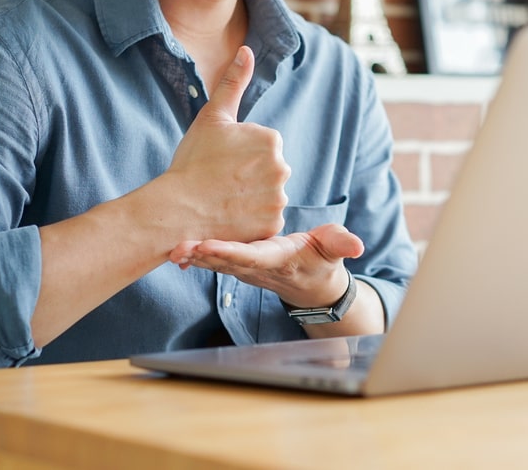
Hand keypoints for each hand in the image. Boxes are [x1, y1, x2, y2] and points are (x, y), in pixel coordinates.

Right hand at [161, 45, 289, 244]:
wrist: (176, 209)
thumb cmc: (192, 161)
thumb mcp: (212, 116)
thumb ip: (233, 82)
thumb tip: (247, 49)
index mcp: (271, 139)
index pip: (264, 146)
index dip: (240, 154)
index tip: (221, 161)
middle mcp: (282, 168)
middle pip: (269, 170)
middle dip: (249, 176)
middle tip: (221, 181)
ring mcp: (278, 198)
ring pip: (268, 195)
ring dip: (251, 198)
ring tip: (224, 199)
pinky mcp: (272, 224)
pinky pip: (266, 219)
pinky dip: (252, 220)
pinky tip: (231, 216)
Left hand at [169, 223, 364, 306]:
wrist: (311, 284)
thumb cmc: (322, 260)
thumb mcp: (335, 249)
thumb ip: (342, 243)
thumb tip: (357, 245)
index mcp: (277, 260)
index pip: (251, 256)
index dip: (230, 251)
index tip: (209, 245)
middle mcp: (256, 267)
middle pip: (225, 262)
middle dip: (201, 255)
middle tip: (178, 246)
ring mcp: (244, 268)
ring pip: (215, 263)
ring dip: (192, 257)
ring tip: (170, 247)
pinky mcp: (237, 264)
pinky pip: (213, 260)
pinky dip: (194, 256)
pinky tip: (174, 249)